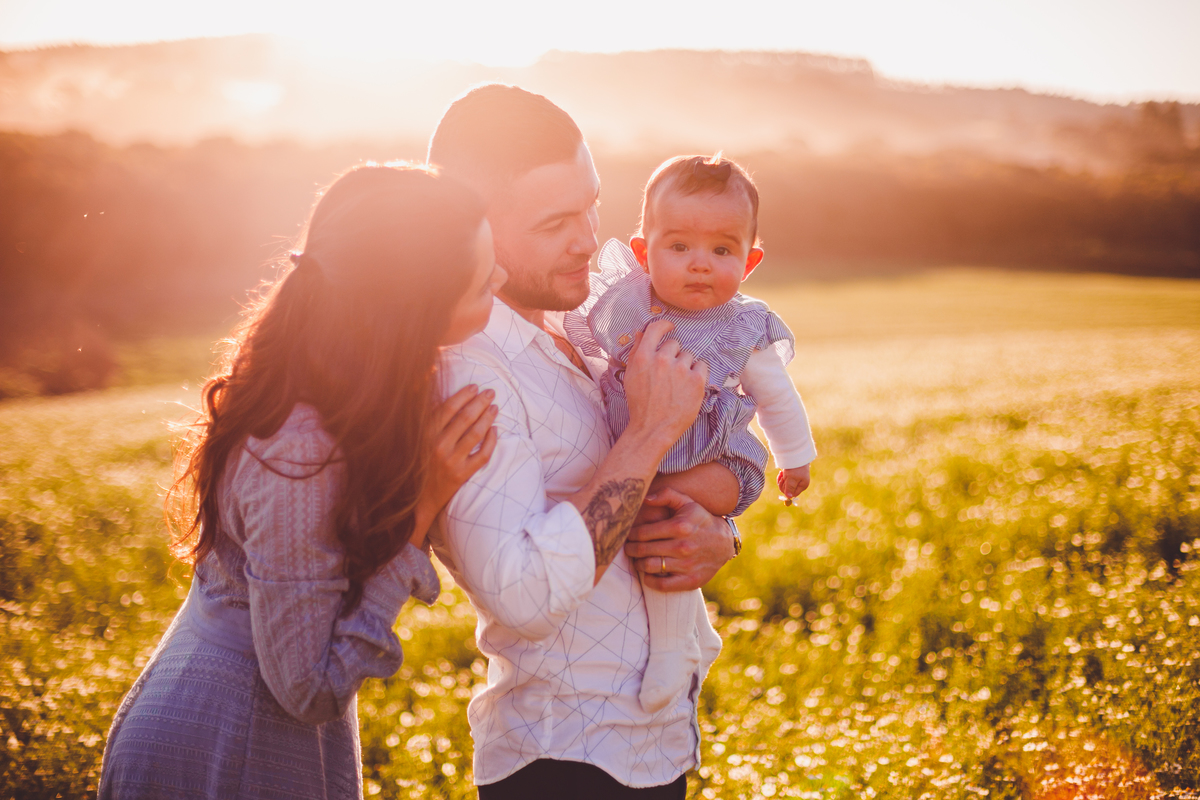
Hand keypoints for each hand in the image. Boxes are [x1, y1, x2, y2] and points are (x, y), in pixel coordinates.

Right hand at [423, 385, 497, 516]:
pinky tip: (495, 430)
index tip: (474, 386)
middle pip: (465, 418)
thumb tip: (436, 389)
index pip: (448, 408)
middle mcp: (438, 446)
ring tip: (495, 407)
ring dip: (488, 418)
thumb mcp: (418, 438)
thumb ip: (427, 416)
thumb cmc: (420, 461)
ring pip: (475, 435)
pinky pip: (482, 455)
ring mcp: (451, 462)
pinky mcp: (461, 475)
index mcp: (426, 435)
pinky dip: (491, 441)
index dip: (463, 395)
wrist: (418, 497)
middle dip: (480, 402)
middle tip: (490, 392)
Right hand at [622, 320, 707, 450]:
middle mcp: (662, 360)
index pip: (656, 328)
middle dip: (673, 355)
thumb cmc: (640, 404)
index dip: (665, 325)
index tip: (670, 327)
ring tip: (678, 384)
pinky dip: (698, 373)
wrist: (652, 429)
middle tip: (669, 374)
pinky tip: (689, 386)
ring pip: (689, 355)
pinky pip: (702, 365)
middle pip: (674, 344)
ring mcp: (681, 370)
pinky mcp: (697, 380)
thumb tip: (640, 332)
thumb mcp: (631, 376)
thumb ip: (636, 352)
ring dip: (686, 365)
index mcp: (643, 357)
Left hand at [623, 488, 735, 590]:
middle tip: (628, 548)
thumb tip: (645, 499)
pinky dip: (650, 580)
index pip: (643, 533)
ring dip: (638, 563)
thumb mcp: (687, 503)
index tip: (628, 535)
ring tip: (637, 559)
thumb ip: (666, 495)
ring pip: (650, 567)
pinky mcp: (690, 580)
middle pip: (644, 550)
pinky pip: (662, 585)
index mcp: (680, 526)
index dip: (631, 535)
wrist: (724, 543)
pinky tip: (648, 573)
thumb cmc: (700, 520)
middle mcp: (683, 546)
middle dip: (631, 549)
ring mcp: (687, 565)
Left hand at [777, 464, 810, 501]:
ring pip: (786, 485)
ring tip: (781, 473)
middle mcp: (800, 484)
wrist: (796, 454)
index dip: (786, 491)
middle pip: (788, 490)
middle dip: (783, 484)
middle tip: (782, 477)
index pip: (793, 494)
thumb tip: (788, 497)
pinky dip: (782, 477)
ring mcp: (796, 479)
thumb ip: (790, 488)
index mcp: (802, 486)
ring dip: (782, 480)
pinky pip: (785, 480)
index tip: (783, 483)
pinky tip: (781, 472)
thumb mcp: (791, 478)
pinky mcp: (792, 475)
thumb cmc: (795, 467)